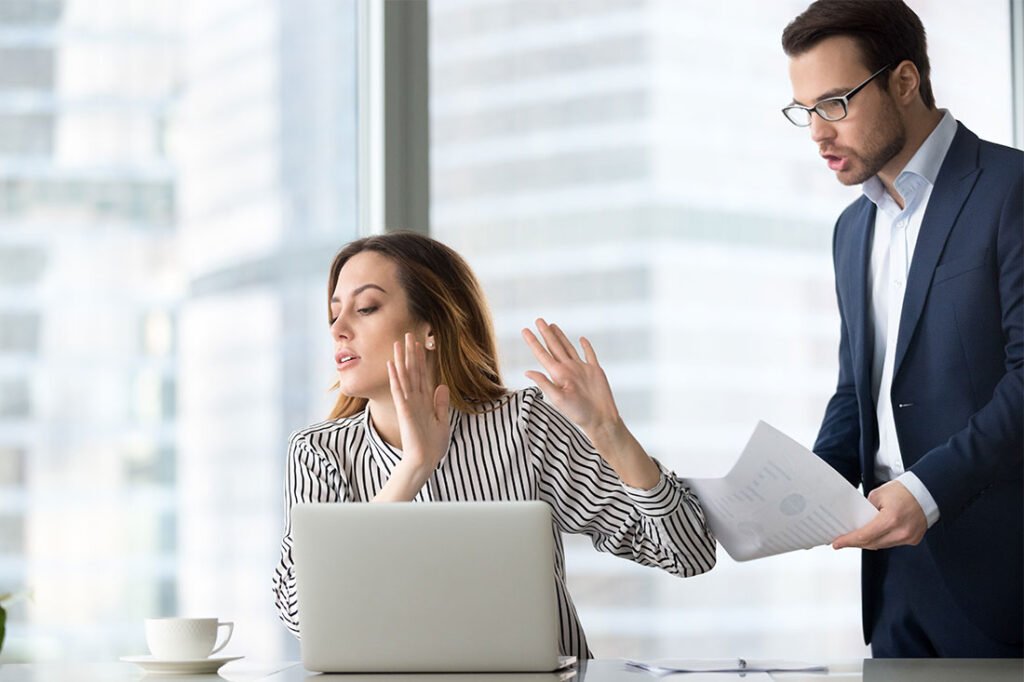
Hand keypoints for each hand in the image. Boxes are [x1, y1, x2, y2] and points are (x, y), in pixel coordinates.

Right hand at [387, 333, 450, 475]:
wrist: (425, 461)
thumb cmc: (432, 445)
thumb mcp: (442, 421)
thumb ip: (441, 403)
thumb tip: (442, 386)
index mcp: (425, 401)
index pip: (423, 375)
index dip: (421, 359)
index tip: (419, 343)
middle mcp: (415, 399)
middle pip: (413, 371)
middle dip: (411, 353)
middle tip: (407, 334)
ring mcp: (408, 404)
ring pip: (404, 376)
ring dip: (401, 359)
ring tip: (398, 343)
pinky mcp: (404, 410)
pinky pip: (399, 390)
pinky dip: (395, 377)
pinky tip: (392, 364)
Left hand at [521, 319, 659, 489]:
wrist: (600, 418)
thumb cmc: (579, 412)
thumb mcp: (558, 398)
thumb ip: (544, 383)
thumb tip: (527, 372)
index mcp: (558, 374)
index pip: (543, 354)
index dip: (534, 342)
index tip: (525, 330)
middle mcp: (568, 369)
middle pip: (554, 346)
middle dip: (546, 333)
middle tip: (538, 320)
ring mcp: (582, 368)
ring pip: (569, 347)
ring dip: (560, 336)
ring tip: (552, 326)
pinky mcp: (595, 370)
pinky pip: (590, 354)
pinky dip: (586, 346)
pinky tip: (582, 339)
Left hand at [832, 480, 927, 549]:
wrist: (926, 491)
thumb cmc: (902, 490)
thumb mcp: (877, 495)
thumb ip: (866, 511)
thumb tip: (857, 523)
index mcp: (891, 519)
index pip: (864, 535)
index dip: (848, 540)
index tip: (837, 543)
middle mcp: (902, 532)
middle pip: (872, 543)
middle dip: (855, 543)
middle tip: (843, 541)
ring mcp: (910, 537)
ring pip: (882, 545)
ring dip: (868, 542)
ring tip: (855, 537)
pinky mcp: (914, 539)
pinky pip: (892, 543)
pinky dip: (882, 540)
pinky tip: (873, 535)